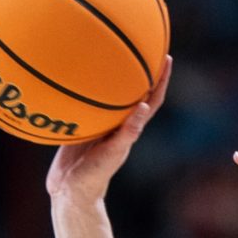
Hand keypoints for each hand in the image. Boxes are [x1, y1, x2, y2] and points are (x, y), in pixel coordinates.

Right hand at [46, 55, 172, 201]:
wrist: (70, 192)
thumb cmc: (95, 176)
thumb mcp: (113, 152)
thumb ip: (127, 132)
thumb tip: (144, 107)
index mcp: (130, 127)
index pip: (152, 99)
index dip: (161, 80)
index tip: (167, 58)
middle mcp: (117, 123)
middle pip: (134, 91)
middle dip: (141, 70)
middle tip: (143, 45)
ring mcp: (99, 125)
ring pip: (110, 95)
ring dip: (113, 76)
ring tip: (109, 51)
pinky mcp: (80, 127)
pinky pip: (84, 103)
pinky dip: (83, 89)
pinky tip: (72, 74)